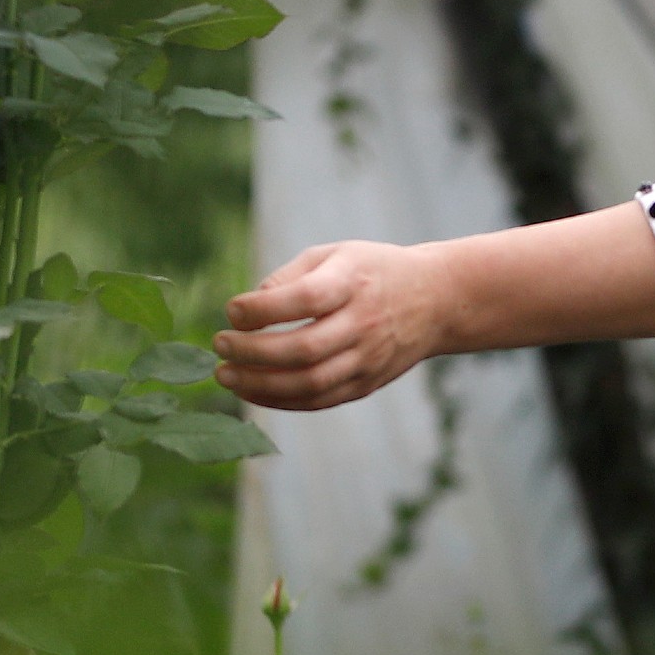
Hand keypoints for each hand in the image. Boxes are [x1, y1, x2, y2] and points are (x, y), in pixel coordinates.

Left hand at [215, 240, 453, 410]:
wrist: (435, 300)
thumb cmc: (372, 271)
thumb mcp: (335, 254)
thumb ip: (290, 276)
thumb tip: (248, 307)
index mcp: (353, 282)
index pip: (305, 299)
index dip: (262, 309)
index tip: (232, 310)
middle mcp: (363, 323)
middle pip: (303, 348)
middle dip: (252, 352)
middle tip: (219, 346)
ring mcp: (367, 359)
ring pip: (310, 382)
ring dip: (260, 384)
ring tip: (226, 375)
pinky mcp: (367, 384)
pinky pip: (320, 400)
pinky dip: (281, 400)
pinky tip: (253, 392)